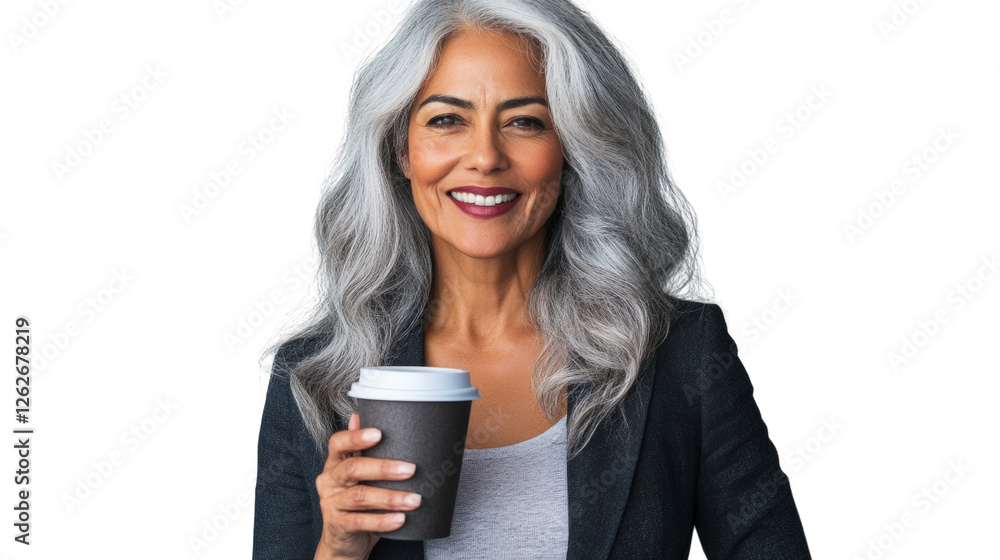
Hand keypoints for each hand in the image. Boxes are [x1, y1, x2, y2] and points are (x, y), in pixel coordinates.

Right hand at [313, 413, 421, 559]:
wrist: (344, 541)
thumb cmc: (356, 503)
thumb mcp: (358, 475)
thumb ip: (360, 450)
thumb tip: (359, 415)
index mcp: (334, 463)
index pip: (338, 443)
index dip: (356, 437)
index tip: (379, 433)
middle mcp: (329, 481)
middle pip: (353, 469)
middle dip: (384, 468)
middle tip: (411, 469)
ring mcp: (331, 504)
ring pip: (360, 496)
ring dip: (390, 497)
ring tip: (414, 499)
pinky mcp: (338, 526)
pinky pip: (361, 522)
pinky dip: (382, 521)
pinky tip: (400, 519)